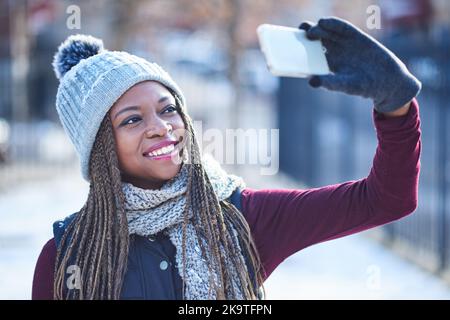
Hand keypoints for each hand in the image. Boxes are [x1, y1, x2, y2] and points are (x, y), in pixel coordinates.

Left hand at [299, 17, 420, 112]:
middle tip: (301, 32)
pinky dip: (333, 24)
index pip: (310, 53)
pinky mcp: (356, 37)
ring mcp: (344, 43)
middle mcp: (333, 52)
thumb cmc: (362, 87)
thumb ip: (329, 83)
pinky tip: (325, 22)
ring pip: (327, 32)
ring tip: (311, 29)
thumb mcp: (345, 86)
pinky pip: (342, 28)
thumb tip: (312, 81)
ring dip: (318, 28)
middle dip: (307, 33)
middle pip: (316, 39)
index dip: (300, 48)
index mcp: (326, 64)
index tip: (291, 45)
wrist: (386, 81)